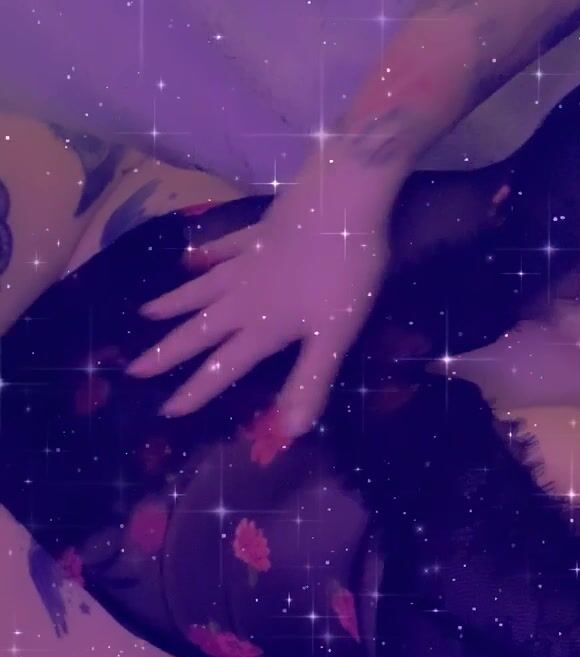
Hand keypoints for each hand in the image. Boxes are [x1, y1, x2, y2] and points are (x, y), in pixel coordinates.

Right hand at [128, 162, 390, 436]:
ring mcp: (245, 263)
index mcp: (262, 328)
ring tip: (145, 315)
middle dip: (166, 353)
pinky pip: (221, 250)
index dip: (194, 391)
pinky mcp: (255, 234)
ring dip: (173, 305)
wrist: (342, 198)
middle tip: (133, 369)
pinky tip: (188, 258)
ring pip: (200, 291)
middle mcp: (242, 299)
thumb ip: (309, 381)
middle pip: (198, 331)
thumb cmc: (344, 270)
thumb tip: (288, 432)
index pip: (220, 368)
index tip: (166, 410)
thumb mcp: (334, 335)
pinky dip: (203, 257)